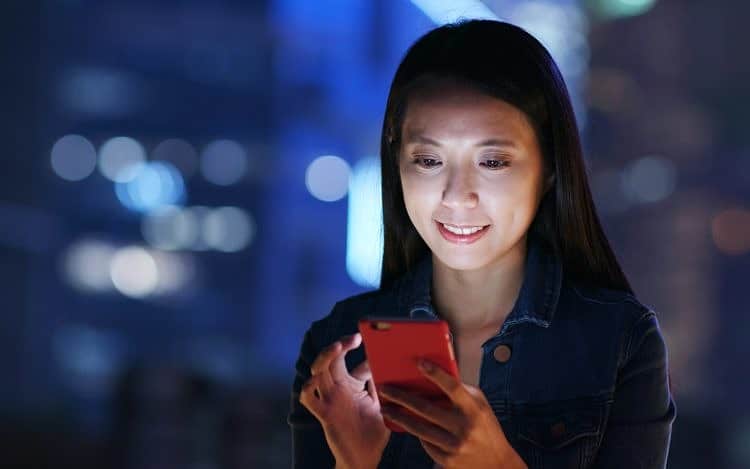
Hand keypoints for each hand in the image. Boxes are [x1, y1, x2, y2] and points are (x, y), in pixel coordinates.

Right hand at [299, 333, 389, 468]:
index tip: (366, 339)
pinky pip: (309, 399)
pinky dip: (308, 388)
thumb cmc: (373, 432)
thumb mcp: (382, 404)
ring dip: (324, 356)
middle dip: (339, 345)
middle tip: (352, 339)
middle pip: (331, 359)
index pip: (351, 361)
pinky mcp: (324, 414)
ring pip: (318, 371)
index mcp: (352, 385)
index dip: (357, 348)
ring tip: (337, 347)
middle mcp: (339, 389)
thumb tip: (391, 364)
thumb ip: (381, 386)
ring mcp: (330, 400)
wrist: (365, 458)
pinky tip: (316, 380)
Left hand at [378, 359, 526, 468]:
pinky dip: (417, 433)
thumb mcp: (480, 406)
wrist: (497, 464)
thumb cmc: (486, 428)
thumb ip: (461, 392)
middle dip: (401, 397)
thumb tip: (435, 376)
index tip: (418, 362)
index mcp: (473, 409)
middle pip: (425, 408)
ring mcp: (454, 445)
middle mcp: (464, 427)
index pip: (453, 387)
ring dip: (399, 416)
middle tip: (385, 389)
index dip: (436, 374)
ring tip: (386, 408)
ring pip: (419, 428)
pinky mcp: (447, 460)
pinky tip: (408, 426)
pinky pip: (425, 443)